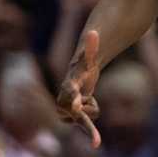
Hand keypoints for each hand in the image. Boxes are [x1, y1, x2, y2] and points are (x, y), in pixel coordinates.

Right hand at [56, 29, 103, 145]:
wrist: (77, 77)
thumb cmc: (84, 66)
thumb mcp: (90, 58)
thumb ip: (92, 46)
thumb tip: (93, 31)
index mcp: (68, 86)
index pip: (71, 94)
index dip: (73, 100)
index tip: (76, 106)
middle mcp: (62, 101)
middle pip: (80, 116)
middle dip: (89, 109)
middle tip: (96, 123)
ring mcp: (63, 111)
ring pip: (84, 120)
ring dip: (89, 108)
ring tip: (85, 97)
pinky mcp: (67, 120)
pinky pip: (85, 124)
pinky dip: (88, 117)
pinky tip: (83, 105)